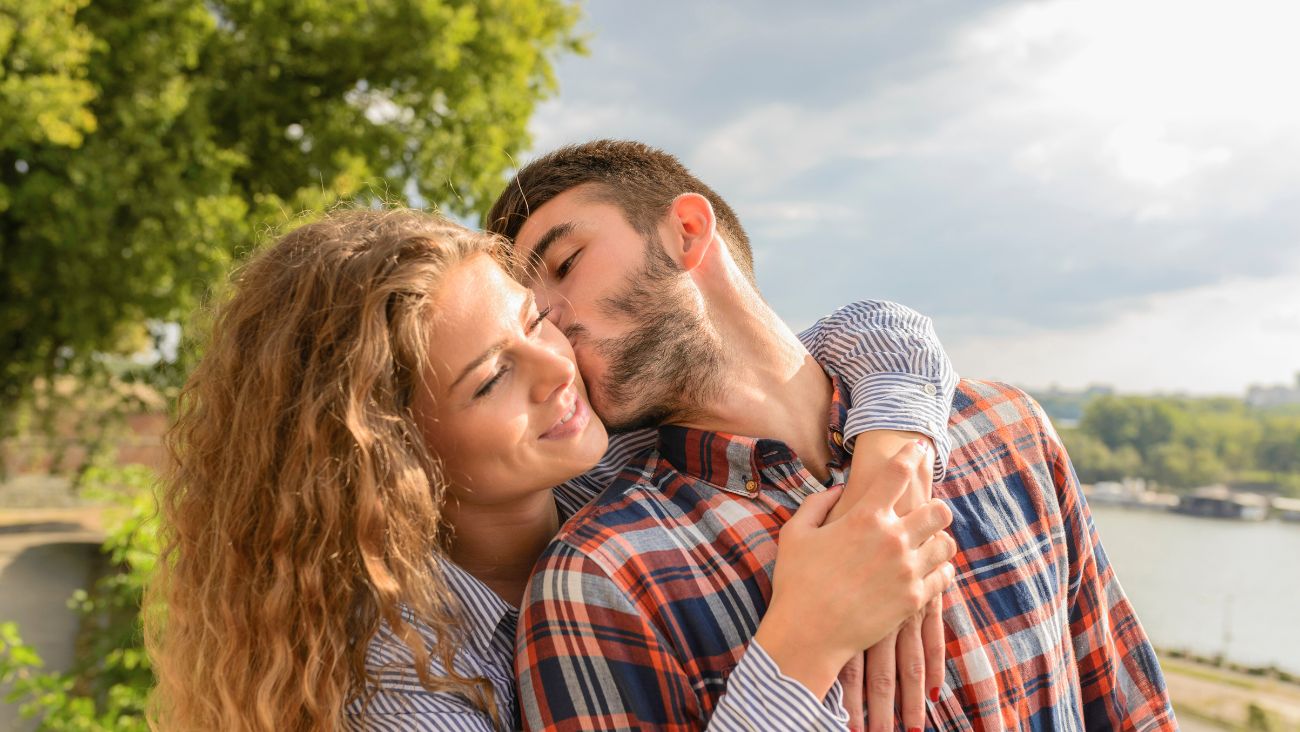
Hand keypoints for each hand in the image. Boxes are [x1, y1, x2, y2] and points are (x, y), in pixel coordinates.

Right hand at [754, 440, 955, 699]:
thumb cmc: (796, 582)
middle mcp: (893, 539)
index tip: (918, 448)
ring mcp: (907, 570)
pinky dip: (939, 570)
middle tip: (925, 513)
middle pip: (939, 509)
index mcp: (864, 517)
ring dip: (938, 540)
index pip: (899, 474)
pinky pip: (945, 576)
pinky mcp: (915, 599)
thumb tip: (839, 489)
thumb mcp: (795, 534)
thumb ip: (817, 504)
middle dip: (935, 507)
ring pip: (947, 543)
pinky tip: (927, 570)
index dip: (911, 455)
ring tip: (926, 544)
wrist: (808, 634)